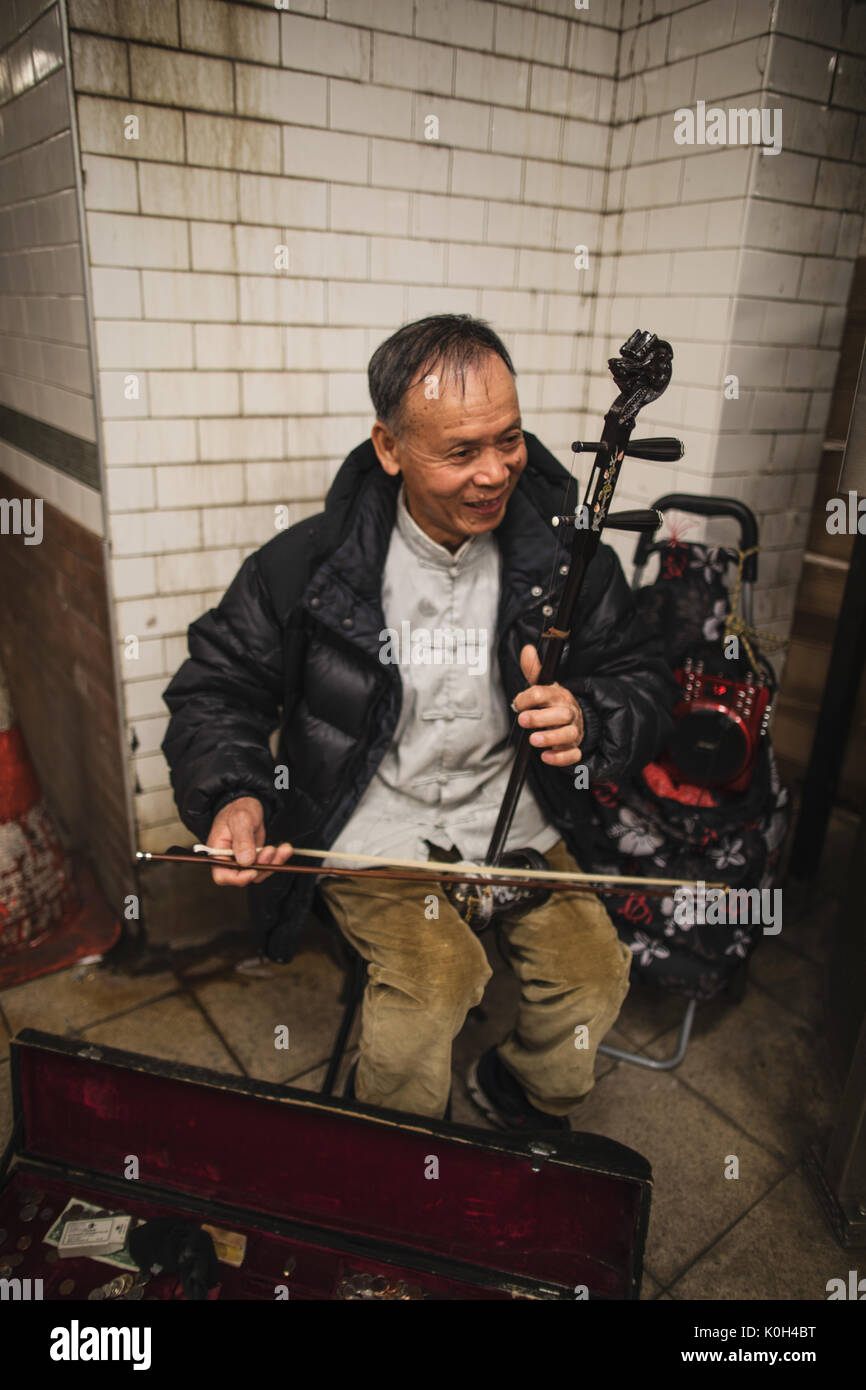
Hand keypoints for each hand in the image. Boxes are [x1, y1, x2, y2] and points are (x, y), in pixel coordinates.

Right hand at [207, 796, 293, 886]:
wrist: (246, 804)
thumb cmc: (238, 809)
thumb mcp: (240, 819)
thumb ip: (242, 839)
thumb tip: (245, 861)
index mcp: (217, 853)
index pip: (222, 876)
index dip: (238, 878)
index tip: (253, 870)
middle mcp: (229, 860)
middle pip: (244, 876)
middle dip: (261, 867)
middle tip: (271, 850)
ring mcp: (243, 861)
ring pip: (259, 873)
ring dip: (273, 863)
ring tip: (283, 848)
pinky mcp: (255, 858)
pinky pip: (267, 865)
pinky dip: (278, 859)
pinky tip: (285, 848)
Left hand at [513, 644, 584, 766]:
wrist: (576, 719)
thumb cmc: (554, 702)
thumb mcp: (544, 685)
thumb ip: (534, 670)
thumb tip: (527, 649)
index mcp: (558, 695)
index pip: (544, 693)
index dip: (528, 698)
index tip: (517, 704)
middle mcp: (568, 713)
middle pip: (561, 715)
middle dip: (541, 718)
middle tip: (523, 720)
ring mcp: (573, 731)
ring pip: (569, 735)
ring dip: (551, 738)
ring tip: (533, 740)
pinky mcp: (574, 748)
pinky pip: (573, 755)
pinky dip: (561, 758)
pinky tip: (545, 757)